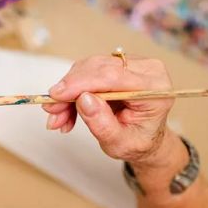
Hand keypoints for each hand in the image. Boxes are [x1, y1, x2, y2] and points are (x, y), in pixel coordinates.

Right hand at [42, 55, 173, 166]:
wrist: (145, 139)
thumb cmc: (136, 142)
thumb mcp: (120, 143)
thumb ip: (103, 123)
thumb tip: (83, 99)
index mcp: (156, 88)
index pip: (113, 76)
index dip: (82, 83)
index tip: (56, 96)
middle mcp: (147, 69)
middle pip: (99, 68)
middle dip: (70, 89)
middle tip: (52, 111)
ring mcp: (133, 64)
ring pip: (89, 68)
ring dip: (68, 92)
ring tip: (58, 117)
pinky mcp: (118, 65)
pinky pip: (88, 72)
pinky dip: (73, 91)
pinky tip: (66, 111)